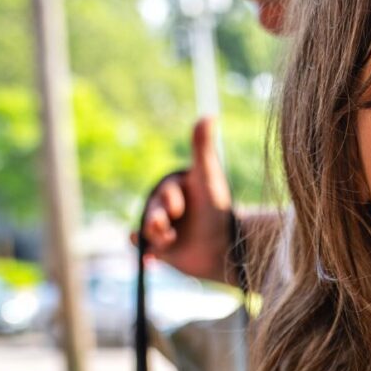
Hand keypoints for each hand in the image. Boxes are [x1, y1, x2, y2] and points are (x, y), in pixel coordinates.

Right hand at [131, 117, 233, 283]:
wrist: (229, 247)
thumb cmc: (220, 210)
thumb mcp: (210, 178)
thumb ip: (203, 149)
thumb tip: (208, 115)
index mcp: (175, 190)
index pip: (164, 193)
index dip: (170, 201)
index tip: (180, 207)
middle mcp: (166, 209)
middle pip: (152, 212)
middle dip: (158, 220)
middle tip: (169, 224)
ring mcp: (163, 229)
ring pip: (146, 230)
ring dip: (156, 236)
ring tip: (170, 240)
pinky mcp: (162, 250)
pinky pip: (142, 247)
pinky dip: (141, 249)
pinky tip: (144, 254)